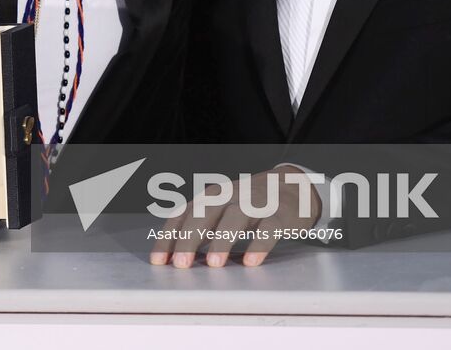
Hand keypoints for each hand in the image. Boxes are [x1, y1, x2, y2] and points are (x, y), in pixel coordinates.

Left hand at [149, 166, 321, 268]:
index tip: (158, 261)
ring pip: (235, 218)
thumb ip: (201, 228)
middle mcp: (229, 197)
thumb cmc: (248, 204)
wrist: (291, 186)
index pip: (183, 215)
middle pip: (204, 214)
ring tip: (214, 264)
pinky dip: (259, 244)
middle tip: (181, 264)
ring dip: (223, 240)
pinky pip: (268, 228)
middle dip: (190, 239)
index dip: (169, 237)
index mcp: (210, 197)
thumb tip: (176, 256)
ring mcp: (254, 204)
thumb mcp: (220, 209)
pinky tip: (251, 261)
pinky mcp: (279, 215)